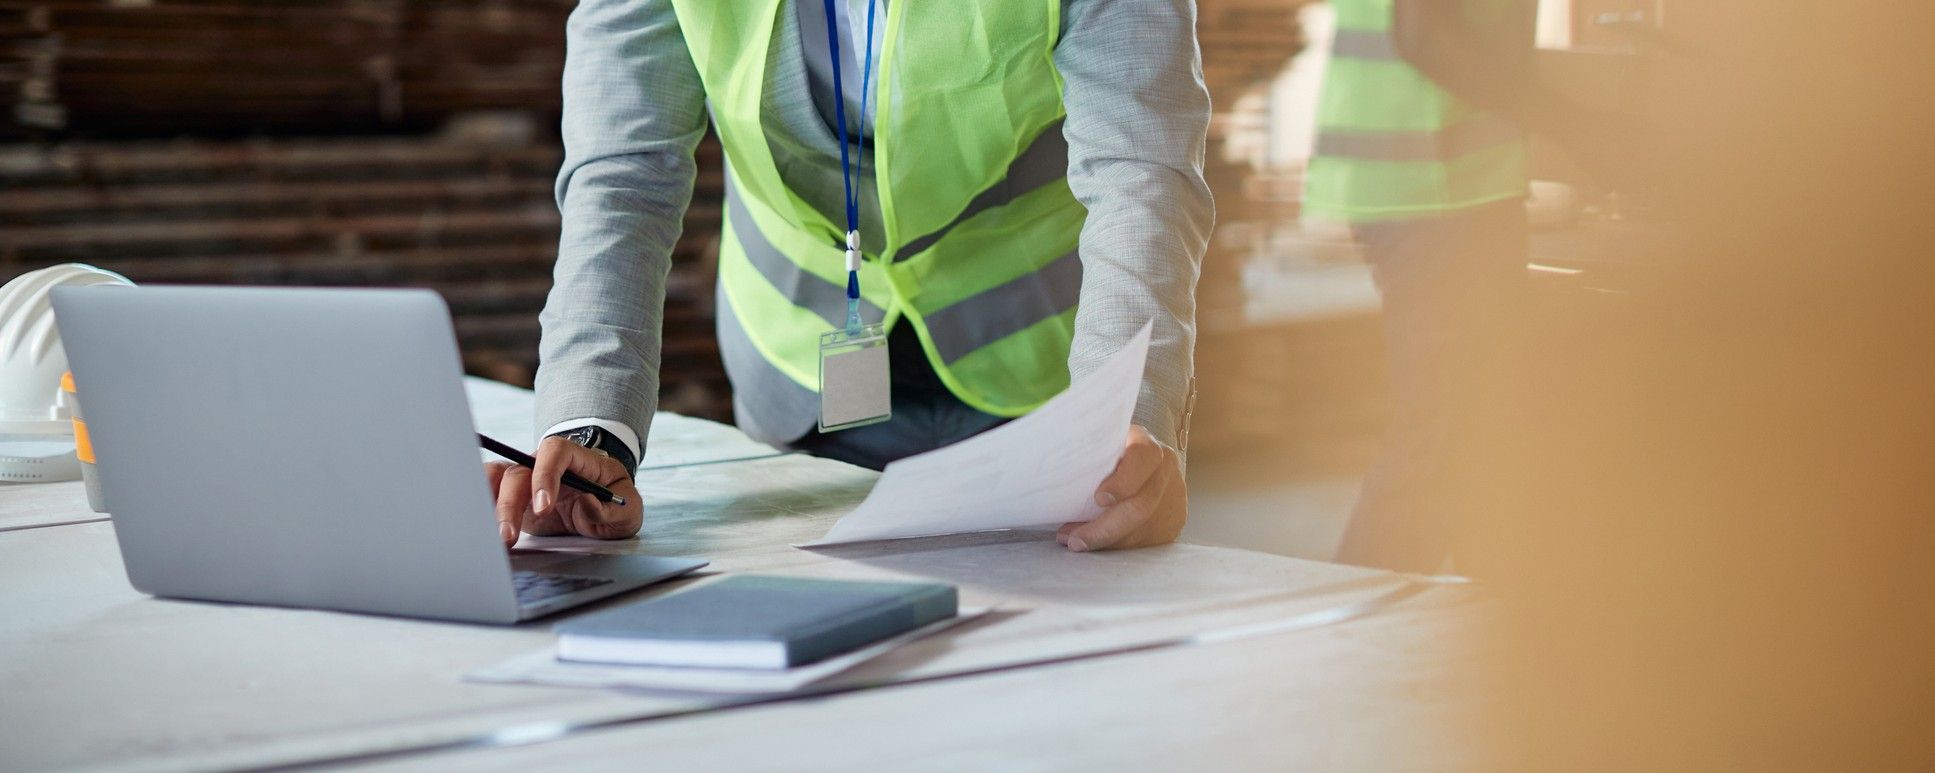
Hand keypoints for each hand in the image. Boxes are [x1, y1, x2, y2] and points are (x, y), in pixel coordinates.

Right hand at [486, 436, 642, 546]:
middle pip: (520, 471)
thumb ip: (611, 510)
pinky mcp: (515, 498)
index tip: (543, 507)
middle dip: (510, 503)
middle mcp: (547, 465)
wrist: (605, 510)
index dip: (545, 475)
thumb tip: (587, 503)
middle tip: (508, 535)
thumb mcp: (628, 512)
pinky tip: (477, 530)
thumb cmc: (617, 505)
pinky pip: (491, 494)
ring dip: (490, 506)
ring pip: (498, 481)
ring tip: (491, 537)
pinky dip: (481, 508)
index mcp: (579, 459)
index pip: (555, 451)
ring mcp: (528, 480)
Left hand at [1058, 425, 1186, 551]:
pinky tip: (1097, 545)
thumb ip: (1084, 457)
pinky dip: (1117, 547)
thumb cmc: (1109, 456)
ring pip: (1142, 530)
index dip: (1122, 481)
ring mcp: (1173, 498)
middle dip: (1104, 528)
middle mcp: (1165, 470)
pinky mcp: (1172, 522)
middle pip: (1141, 506)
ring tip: (1076, 542)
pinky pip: (1145, 542)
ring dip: (1106, 542)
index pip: (1142, 458)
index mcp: (1146, 444)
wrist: (1142, 464)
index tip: (1099, 498)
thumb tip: (1048, 481)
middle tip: (1074, 540)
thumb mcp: (1100, 447)